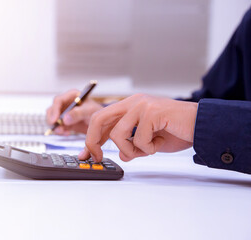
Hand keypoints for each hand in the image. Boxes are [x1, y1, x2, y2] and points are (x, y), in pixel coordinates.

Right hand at [46, 89, 103, 134]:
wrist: (100, 123)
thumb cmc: (97, 112)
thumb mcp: (89, 111)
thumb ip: (77, 113)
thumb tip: (64, 119)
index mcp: (72, 95)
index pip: (58, 100)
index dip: (55, 110)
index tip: (55, 120)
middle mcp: (65, 102)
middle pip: (52, 109)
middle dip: (52, 120)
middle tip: (57, 129)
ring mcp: (63, 112)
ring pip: (52, 118)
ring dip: (55, 126)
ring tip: (63, 132)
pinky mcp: (63, 121)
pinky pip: (56, 126)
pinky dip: (59, 131)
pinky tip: (66, 133)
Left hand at [78, 94, 197, 161]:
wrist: (203, 125)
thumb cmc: (178, 131)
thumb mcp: (150, 142)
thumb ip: (133, 146)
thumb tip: (121, 155)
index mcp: (129, 106)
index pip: (100, 119)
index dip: (90, 138)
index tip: (86, 155)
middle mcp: (133, 102)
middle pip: (98, 119)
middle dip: (93, 141)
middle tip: (98, 157)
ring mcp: (142, 105)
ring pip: (118, 134)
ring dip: (131, 150)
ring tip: (148, 149)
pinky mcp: (152, 112)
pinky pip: (139, 139)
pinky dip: (149, 148)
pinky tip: (161, 142)